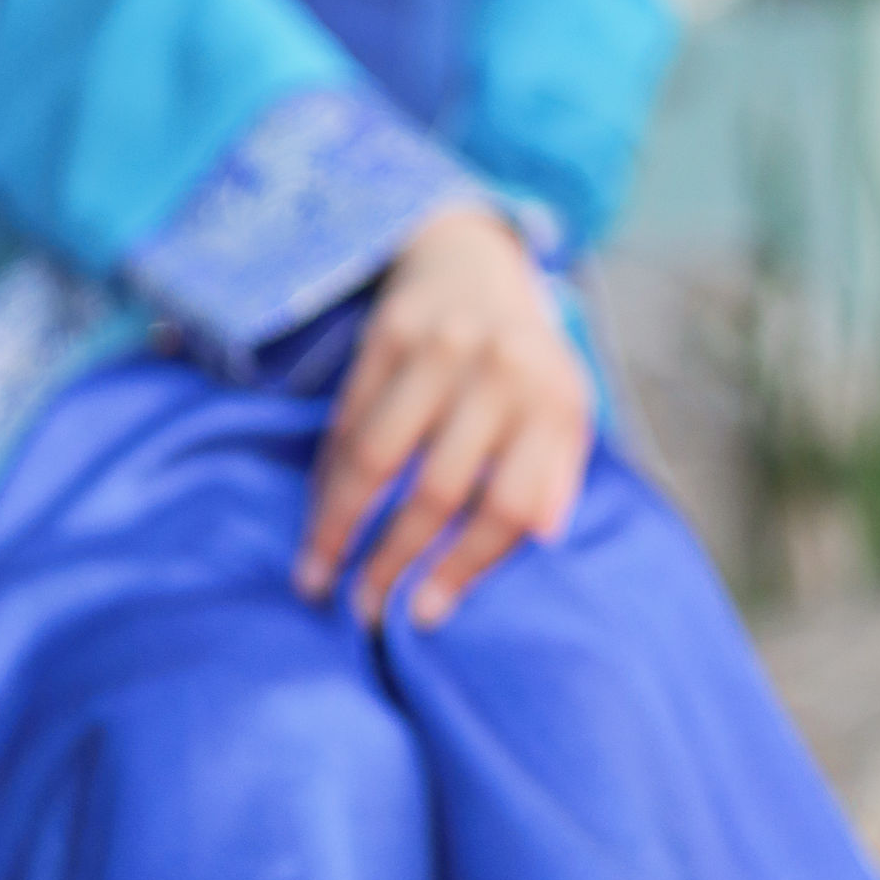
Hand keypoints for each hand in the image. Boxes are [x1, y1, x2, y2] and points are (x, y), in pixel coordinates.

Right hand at [294, 203, 592, 628]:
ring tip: (316, 578)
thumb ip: (556, 475)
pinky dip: (327, 478)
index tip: (424, 616)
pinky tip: (317, 518)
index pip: (508, 505)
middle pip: (437, 489)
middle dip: (392, 561)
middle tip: (362, 612)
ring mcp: (439, 349)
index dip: (464, 567)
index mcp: (552, 403)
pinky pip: (347, 421)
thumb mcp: (564, 412)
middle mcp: (498, 372)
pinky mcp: (386, 335)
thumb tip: (540, 537)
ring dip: (338, 527)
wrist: (475, 263)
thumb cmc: (524, 364)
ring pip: (375, 457)